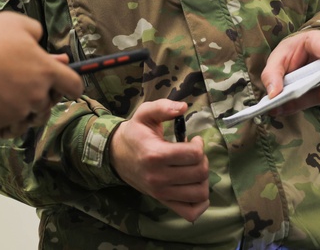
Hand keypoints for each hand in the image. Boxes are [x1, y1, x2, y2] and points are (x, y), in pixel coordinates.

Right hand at [0, 12, 82, 136]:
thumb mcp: (15, 23)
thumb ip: (34, 30)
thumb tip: (40, 38)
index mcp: (46, 70)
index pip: (73, 84)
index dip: (72, 86)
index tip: (68, 86)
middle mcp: (37, 94)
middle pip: (49, 102)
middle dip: (43, 96)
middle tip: (25, 83)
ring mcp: (19, 111)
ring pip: (30, 117)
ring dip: (25, 110)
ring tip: (9, 95)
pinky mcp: (0, 123)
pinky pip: (10, 128)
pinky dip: (6, 121)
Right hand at [108, 100, 209, 221]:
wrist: (116, 155)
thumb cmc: (135, 133)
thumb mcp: (145, 114)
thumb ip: (164, 107)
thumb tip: (184, 106)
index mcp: (156, 154)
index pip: (194, 155)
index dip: (199, 145)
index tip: (192, 140)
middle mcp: (159, 177)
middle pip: (200, 172)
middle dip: (202, 159)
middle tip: (192, 153)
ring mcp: (161, 193)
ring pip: (200, 193)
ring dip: (203, 179)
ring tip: (193, 169)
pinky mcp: (163, 202)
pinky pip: (190, 213)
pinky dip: (200, 203)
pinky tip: (195, 187)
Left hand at [260, 31, 319, 116]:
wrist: (297, 59)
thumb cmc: (290, 53)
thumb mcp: (277, 58)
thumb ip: (272, 73)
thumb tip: (273, 94)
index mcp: (317, 41)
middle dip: (308, 88)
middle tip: (291, 96)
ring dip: (300, 101)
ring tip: (280, 106)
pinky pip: (315, 101)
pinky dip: (298, 106)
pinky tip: (283, 108)